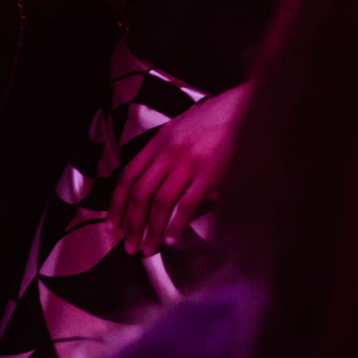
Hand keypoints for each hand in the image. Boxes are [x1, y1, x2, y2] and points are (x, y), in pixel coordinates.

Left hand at [110, 85, 248, 256]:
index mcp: (158, 141)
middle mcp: (168, 152)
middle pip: (140, 194)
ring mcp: (189, 163)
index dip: (117, 204)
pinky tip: (172, 237)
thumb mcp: (179, 129)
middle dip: (132, 224)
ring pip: (160, 202)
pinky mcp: (210, 173)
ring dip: (152, 230)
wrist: (245, 108)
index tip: (112, 226)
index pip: (128, 176)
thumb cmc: (213, 120)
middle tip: (129, 246)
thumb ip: (163, 154)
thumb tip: (150, 187)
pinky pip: (187, 204)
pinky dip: (177, 224)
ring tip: (149, 249)